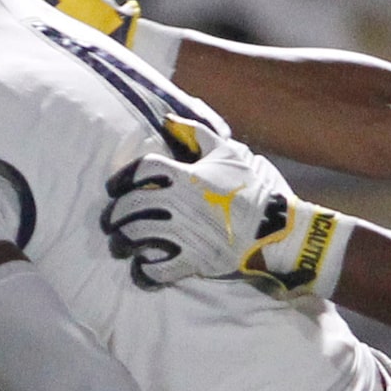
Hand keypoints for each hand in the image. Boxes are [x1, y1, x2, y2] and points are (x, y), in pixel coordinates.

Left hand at [101, 143, 348, 296]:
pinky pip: (158, 268)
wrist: (279, 229)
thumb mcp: (228, 153)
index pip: (140, 170)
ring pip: (137, 236)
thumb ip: (197, 134)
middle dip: (115, 215)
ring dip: (123, 242)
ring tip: (120, 246)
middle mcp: (179, 203)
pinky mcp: (194, 260)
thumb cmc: (254, 189)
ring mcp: (185, 232)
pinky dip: (145, 271)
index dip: (121, 178)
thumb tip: (168, 119)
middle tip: (111, 222)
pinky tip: (142, 270)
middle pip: (130, 205)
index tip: (113, 188)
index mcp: (185, 175)